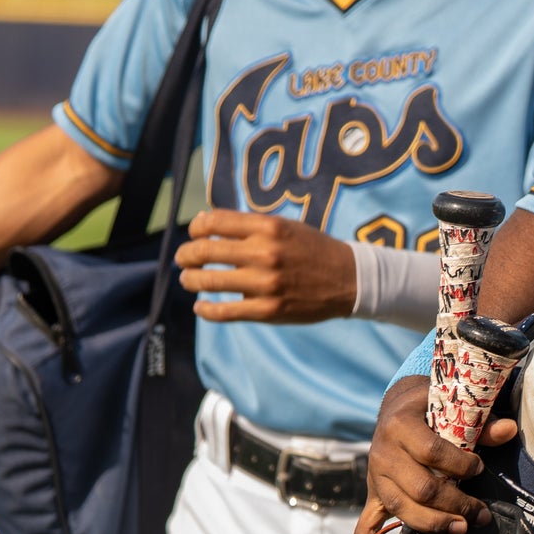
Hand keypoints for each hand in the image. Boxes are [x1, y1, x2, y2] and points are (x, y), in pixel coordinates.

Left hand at [176, 209, 356, 323]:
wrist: (349, 279)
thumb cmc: (313, 250)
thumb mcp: (285, 226)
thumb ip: (249, 226)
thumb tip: (205, 224)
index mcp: (268, 227)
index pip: (212, 222)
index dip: (196, 229)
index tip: (195, 235)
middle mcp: (265, 253)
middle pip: (203, 251)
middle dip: (186, 256)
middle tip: (184, 260)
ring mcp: (266, 283)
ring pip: (208, 281)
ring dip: (191, 280)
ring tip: (190, 280)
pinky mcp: (268, 309)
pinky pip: (224, 312)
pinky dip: (205, 310)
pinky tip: (202, 306)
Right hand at [356, 377, 517, 533]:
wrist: (397, 408)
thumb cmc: (430, 408)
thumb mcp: (452, 406)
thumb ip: (482, 422)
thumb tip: (510, 431)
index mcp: (400, 425)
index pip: (431, 451)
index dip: (460, 464)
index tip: (479, 468)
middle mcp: (382, 453)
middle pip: (420, 488)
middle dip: (455, 504)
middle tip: (481, 512)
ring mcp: (374, 478)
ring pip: (401, 509)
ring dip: (435, 524)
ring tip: (463, 528)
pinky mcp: (372, 495)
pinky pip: (366, 525)